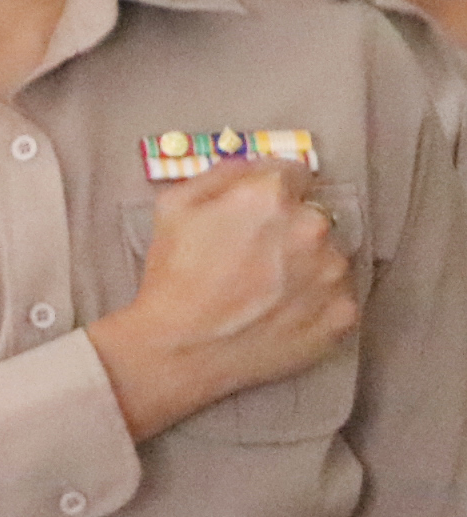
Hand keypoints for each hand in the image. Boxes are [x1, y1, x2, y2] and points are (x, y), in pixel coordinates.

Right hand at [82, 162, 356, 441]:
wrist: (180, 350)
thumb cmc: (172, 277)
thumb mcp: (174, 206)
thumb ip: (221, 174)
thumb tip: (253, 166)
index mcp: (273, 195)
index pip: (295, 175)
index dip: (273, 194)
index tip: (258, 215)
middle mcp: (315, 226)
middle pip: (315, 216)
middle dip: (291, 231)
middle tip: (258, 260)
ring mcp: (334, 273)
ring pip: (330, 258)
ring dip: (308, 267)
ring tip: (270, 292)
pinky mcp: (344, 315)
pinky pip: (337, 299)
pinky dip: (316, 304)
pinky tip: (283, 315)